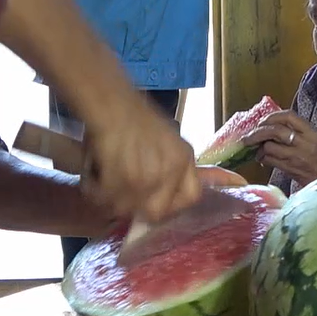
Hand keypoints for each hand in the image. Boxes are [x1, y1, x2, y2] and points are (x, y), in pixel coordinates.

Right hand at [79, 93, 202, 223]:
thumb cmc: (135, 118)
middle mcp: (170, 171)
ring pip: (126, 208)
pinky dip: (94, 190)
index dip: (174, 205)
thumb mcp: (169, 139)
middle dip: (138, 208)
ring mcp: (146, 178)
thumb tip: (223, 185)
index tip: (157, 201)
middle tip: (124, 195)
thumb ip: (178, 168)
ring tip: (103, 179)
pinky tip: (93, 174)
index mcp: (184, 158)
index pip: (191, 197)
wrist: (111, 103)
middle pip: (156, 212)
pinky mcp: (120, 179)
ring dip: (111, 198)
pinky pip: (105, 199)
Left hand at [244, 111, 316, 186]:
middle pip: (275, 131)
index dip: (272, 117)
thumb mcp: (315, 139)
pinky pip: (270, 160)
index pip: (288, 117)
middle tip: (248, 136)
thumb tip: (272, 125)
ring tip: (258, 150)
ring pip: (269, 146)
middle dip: (258, 132)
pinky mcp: (290, 169)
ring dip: (259, 148)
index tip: (262, 121)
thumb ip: (298, 131)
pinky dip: (263, 158)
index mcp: (311, 132)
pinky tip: (263, 160)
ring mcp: (296, 157)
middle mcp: (304, 143)